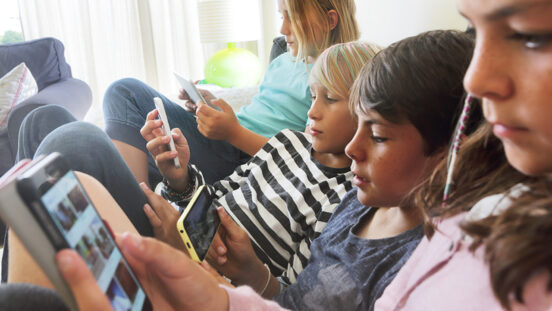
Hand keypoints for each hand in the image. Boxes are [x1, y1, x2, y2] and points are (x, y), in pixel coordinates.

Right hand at [56, 233, 229, 310]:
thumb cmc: (198, 285)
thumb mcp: (179, 265)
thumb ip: (155, 251)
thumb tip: (126, 238)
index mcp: (143, 258)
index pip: (115, 246)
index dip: (96, 240)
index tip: (77, 236)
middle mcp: (134, 275)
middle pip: (103, 269)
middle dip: (85, 266)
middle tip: (66, 260)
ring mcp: (132, 295)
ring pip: (105, 290)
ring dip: (91, 287)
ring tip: (73, 280)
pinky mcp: (133, 310)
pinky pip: (114, 305)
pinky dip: (104, 303)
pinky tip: (94, 301)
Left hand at [140, 182, 185, 251]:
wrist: (187, 256)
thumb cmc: (183, 244)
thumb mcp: (179, 230)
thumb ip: (170, 222)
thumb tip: (159, 216)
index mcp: (177, 216)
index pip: (164, 202)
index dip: (155, 195)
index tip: (147, 189)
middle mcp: (173, 218)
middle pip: (161, 202)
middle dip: (151, 193)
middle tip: (142, 185)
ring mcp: (168, 225)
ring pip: (158, 208)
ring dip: (150, 197)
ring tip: (143, 189)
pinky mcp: (163, 233)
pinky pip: (156, 222)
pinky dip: (151, 214)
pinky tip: (145, 207)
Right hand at [141, 109, 190, 190]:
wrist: (181, 170)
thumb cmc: (180, 154)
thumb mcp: (183, 142)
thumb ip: (179, 135)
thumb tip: (173, 133)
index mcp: (160, 136)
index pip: (150, 124)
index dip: (151, 116)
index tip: (157, 110)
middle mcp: (155, 143)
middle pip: (144, 132)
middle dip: (150, 125)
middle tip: (160, 122)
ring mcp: (156, 153)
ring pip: (149, 145)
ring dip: (159, 140)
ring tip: (169, 139)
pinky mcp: (160, 163)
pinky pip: (159, 158)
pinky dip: (168, 154)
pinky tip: (175, 153)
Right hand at [179, 87, 215, 112]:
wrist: (216, 108)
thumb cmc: (211, 98)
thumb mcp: (206, 93)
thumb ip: (199, 91)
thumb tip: (193, 90)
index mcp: (193, 92)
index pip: (185, 90)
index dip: (183, 90)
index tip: (183, 90)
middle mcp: (190, 98)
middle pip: (183, 97)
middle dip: (182, 96)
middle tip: (181, 96)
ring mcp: (191, 105)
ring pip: (187, 104)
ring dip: (189, 104)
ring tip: (194, 105)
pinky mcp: (193, 112)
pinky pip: (189, 111)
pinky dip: (192, 110)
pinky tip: (195, 109)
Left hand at [196, 99, 241, 140]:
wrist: (234, 133)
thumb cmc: (231, 119)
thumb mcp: (228, 108)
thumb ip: (220, 102)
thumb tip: (211, 101)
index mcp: (216, 116)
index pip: (201, 107)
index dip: (200, 103)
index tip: (200, 102)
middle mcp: (210, 123)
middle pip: (198, 113)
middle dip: (199, 109)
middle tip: (203, 108)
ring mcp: (208, 130)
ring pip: (197, 119)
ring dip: (200, 116)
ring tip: (206, 115)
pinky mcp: (207, 134)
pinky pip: (199, 126)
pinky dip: (201, 123)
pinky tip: (206, 121)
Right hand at [206, 207, 267, 289]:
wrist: (244, 270)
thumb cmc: (245, 252)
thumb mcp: (239, 235)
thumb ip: (228, 223)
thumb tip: (220, 209)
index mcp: (223, 227)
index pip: (212, 221)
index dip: (210, 225)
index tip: (213, 232)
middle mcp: (216, 234)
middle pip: (207, 234)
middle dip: (215, 244)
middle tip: (224, 251)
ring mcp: (211, 245)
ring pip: (205, 245)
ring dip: (214, 254)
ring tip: (224, 258)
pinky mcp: (208, 255)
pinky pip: (203, 254)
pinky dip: (211, 259)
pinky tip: (220, 262)